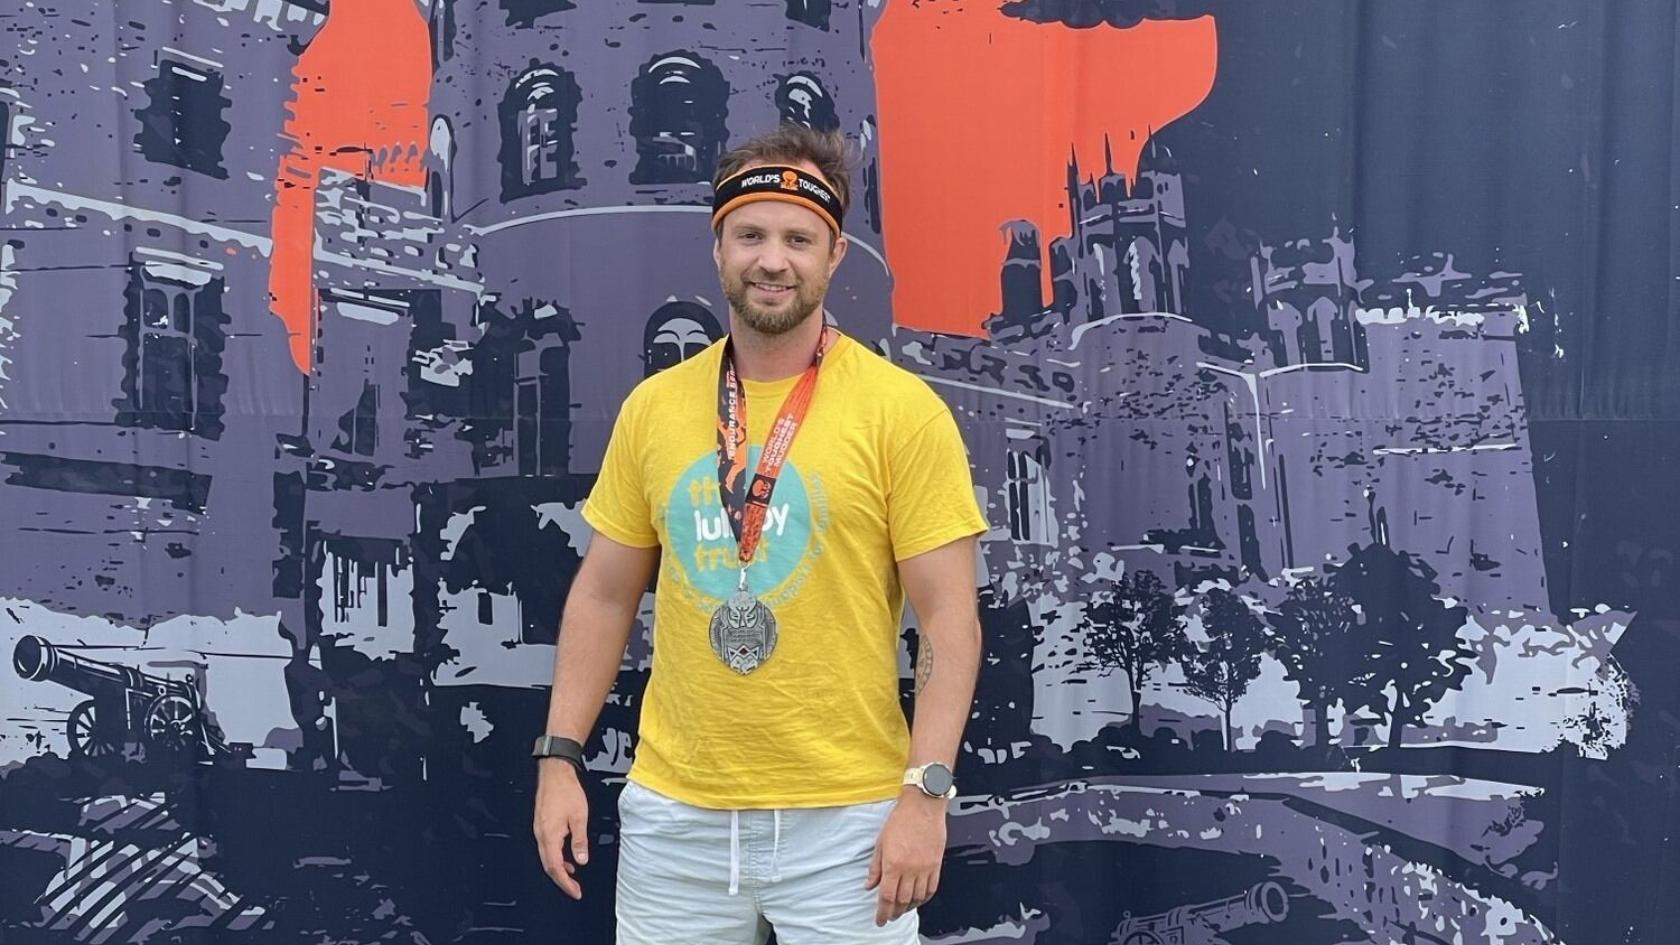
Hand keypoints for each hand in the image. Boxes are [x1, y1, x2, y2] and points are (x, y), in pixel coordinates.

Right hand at [533, 761, 589, 898]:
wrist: (554, 772)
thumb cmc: (566, 790)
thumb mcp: (579, 817)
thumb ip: (579, 841)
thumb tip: (581, 861)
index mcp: (549, 835)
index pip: (555, 867)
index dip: (565, 883)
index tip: (575, 892)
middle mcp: (540, 835)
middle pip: (548, 866)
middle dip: (561, 880)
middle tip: (574, 889)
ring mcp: (539, 829)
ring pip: (547, 857)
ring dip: (559, 869)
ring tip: (572, 877)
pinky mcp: (541, 824)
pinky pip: (546, 847)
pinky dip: (556, 857)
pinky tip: (567, 857)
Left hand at [865, 790, 947, 925]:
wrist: (923, 806)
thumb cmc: (900, 819)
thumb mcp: (881, 842)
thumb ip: (875, 867)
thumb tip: (869, 885)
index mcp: (893, 864)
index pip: (886, 897)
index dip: (882, 912)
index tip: (879, 919)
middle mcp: (910, 869)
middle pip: (902, 901)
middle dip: (894, 912)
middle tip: (889, 916)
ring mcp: (925, 868)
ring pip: (917, 898)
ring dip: (909, 907)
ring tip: (902, 908)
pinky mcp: (936, 864)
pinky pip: (932, 888)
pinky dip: (924, 898)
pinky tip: (919, 899)